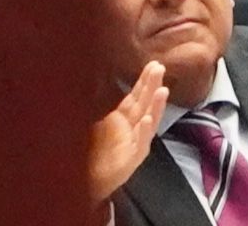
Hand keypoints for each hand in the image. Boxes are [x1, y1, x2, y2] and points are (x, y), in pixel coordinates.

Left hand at [88, 60, 166, 200]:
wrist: (85, 184)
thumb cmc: (90, 154)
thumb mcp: (91, 125)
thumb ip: (94, 106)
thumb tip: (86, 79)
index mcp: (121, 119)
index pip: (135, 96)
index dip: (143, 81)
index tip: (152, 63)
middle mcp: (130, 129)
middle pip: (144, 104)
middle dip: (152, 86)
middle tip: (160, 68)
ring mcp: (132, 144)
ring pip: (148, 122)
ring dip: (155, 107)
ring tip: (162, 91)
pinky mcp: (130, 161)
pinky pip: (139, 145)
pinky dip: (144, 132)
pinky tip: (147, 120)